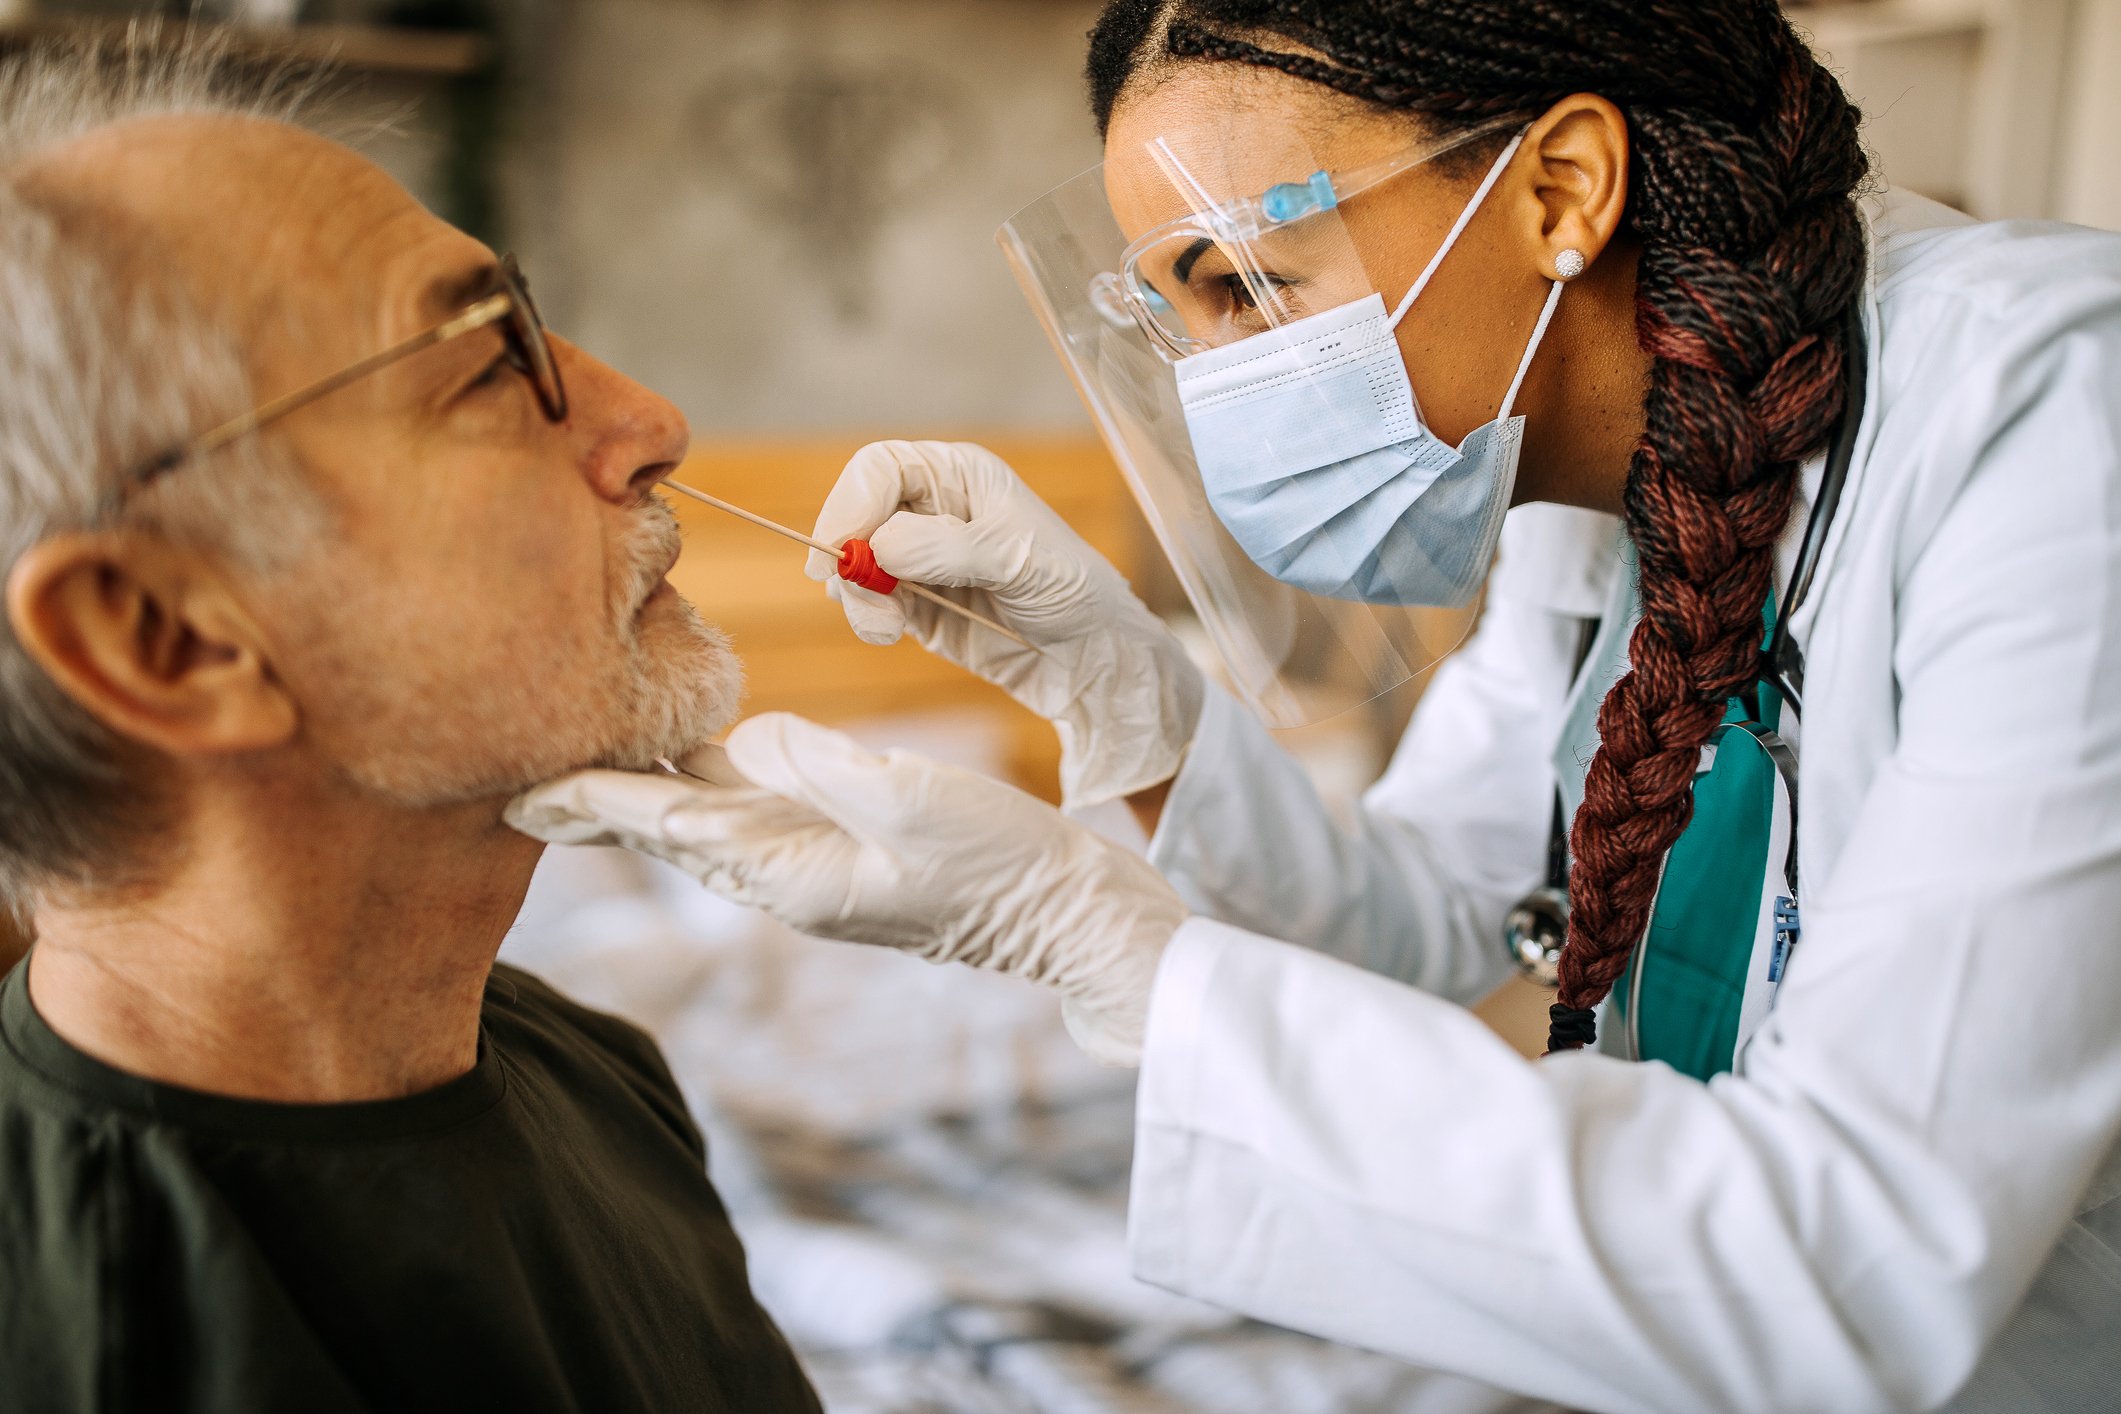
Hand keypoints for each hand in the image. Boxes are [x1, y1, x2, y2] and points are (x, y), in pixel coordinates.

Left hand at [506, 714, 1189, 1065]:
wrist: (1067, 916)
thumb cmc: (1001, 864)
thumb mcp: (913, 803)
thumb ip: (824, 768)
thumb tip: (752, 733)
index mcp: (789, 873)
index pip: (668, 824)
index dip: (592, 798)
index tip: (518, 785)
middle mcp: (784, 872)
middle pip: (664, 829)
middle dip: (589, 804)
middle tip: (508, 779)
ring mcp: (811, 861)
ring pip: (699, 818)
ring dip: (635, 790)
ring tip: (573, 759)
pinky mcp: (840, 844)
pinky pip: (750, 807)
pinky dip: (701, 779)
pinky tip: (683, 751)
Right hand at [811, 440, 1202, 808]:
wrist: (1091, 656)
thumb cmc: (1070, 587)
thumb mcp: (1015, 558)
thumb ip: (946, 547)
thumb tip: (880, 545)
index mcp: (959, 477)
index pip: (882, 468)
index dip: (852, 501)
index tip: (842, 545)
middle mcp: (932, 511)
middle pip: (857, 515)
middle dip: (848, 553)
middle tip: (851, 590)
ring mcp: (919, 562)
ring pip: (856, 565)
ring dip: (857, 594)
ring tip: (885, 626)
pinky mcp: (916, 608)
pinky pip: (872, 605)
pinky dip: (869, 619)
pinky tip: (889, 633)